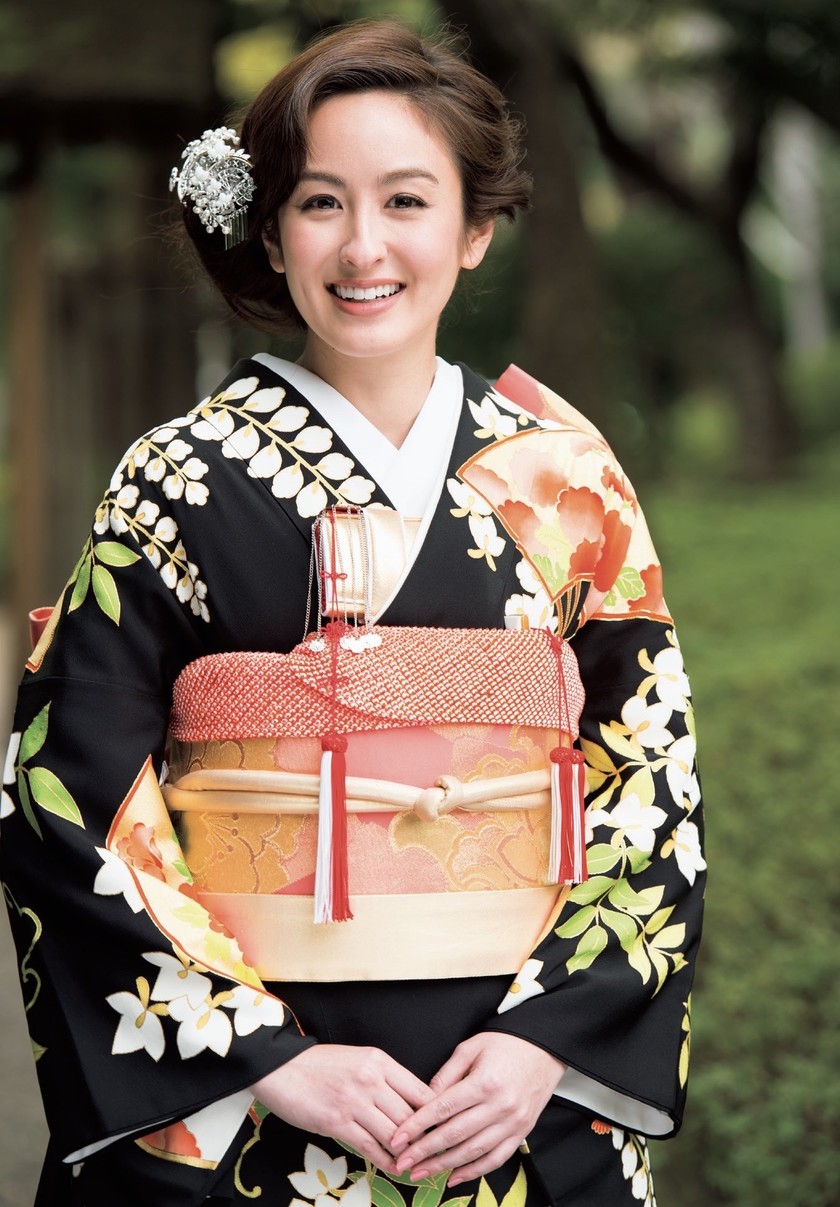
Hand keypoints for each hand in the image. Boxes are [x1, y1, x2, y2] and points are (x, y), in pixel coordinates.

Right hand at [250, 1044, 433, 1170]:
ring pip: (393, 1134)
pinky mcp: (337, 1122)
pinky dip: (386, 1161)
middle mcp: (371, 1079)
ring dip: (406, 1153)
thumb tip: (409, 1104)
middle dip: (424, 1138)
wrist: (281, 1068)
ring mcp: (354, 1101)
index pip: (420, 1090)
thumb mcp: (358, 1060)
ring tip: (415, 1165)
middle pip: (410, 1115)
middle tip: (434, 1154)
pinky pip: (370, 1147)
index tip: (441, 1129)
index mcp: (379, 1061)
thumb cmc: (320, 1065)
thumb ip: (383, 1078)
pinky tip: (393, 1168)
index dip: (434, 1114)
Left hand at [390, 1033, 564, 1186]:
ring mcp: (513, 1123)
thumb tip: (423, 1100)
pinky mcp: (522, 1132)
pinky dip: (474, 1171)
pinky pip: (496, 1159)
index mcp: (484, 1082)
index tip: (398, 1139)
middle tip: (402, 1163)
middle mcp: (500, 1106)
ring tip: (421, 1173)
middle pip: (455, 1135)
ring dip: (444, 1166)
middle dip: (425, 1151)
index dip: (417, 1126)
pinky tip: (454, 1177)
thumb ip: (446, 1075)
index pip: (443, 1108)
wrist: (544, 1049)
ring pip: (473, 1151)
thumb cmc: (505, 1044)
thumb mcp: (471, 1048)